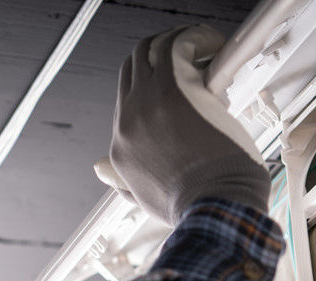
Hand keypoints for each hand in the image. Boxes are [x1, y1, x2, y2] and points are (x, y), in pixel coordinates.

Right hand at [101, 25, 269, 225]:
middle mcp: (128, 117)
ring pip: (149, 49)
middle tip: (189, 58)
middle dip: (158, 55)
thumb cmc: (192, 206)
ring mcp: (149, 100)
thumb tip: (99, 169)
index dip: (153, 86)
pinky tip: (214, 45)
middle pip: (132, 67)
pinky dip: (196, 38)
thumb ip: (120, 182)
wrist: (215, 207)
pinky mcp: (176, 87)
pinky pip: (178, 44)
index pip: (126, 97)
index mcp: (121, 143)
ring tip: (203, 48)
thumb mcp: (145, 199)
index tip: (180, 87)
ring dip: (175, 42)